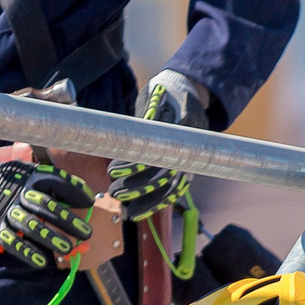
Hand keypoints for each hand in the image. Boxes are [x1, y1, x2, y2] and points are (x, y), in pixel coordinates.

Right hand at [0, 158, 93, 270]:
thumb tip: (78, 195)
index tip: (90, 201)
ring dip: (51, 238)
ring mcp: (5, 212)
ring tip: (68, 249)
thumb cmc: (2, 182)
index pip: (56, 181)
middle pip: (46, 206)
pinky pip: (13, 242)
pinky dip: (28, 253)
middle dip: (68, 220)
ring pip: (31, 226)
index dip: (75, 190)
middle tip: (86, 233)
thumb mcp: (22, 172)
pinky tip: (43, 262)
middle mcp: (18, 193)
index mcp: (28, 177)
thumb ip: (46, 182)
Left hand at [109, 71, 210, 217]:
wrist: (191, 93)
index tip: (113, 169)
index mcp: (181, 125)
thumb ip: (141, 114)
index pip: (156, 151)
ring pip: (170, 187)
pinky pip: (173, 191)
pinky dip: (155, 203)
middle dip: (136, 185)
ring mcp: (190, 159)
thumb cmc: (166, 93)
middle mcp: (189, 146)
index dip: (134, 163)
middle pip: (163, 174)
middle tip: (114, 190)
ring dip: (145, 199)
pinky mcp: (186, 168)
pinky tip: (137, 212)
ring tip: (121, 204)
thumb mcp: (153, 95)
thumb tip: (117, 134)